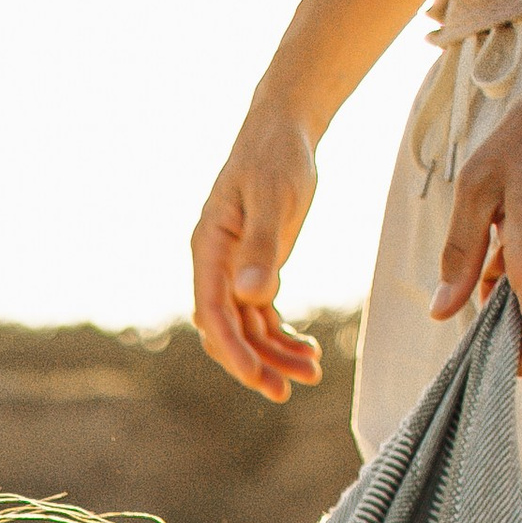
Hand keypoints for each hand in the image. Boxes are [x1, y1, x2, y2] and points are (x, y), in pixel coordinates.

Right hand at [191, 105, 327, 402]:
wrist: (284, 130)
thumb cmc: (276, 156)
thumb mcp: (273, 195)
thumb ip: (262, 245)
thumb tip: (251, 293)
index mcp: (209, 249)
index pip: (213, 313)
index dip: (233, 349)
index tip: (257, 377)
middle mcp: (217, 266)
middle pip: (227, 330)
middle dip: (254, 364)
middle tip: (285, 392)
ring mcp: (235, 271)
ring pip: (248, 328)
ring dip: (275, 355)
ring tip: (312, 372)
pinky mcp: (256, 270)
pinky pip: (263, 316)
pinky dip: (283, 336)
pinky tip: (309, 350)